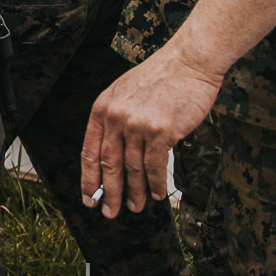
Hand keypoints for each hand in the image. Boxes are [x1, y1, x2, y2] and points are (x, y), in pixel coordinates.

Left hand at [79, 45, 221, 215]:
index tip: (88, 196)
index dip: (88, 178)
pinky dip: (156, 184)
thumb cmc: (159, 78)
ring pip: (132, 169)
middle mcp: (115, 118)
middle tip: (109, 212)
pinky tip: (158, 194)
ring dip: (135, 192)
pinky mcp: (161, 132)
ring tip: (136, 207)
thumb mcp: (123, 93)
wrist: (187, 63)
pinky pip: (155, 166)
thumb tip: (113, 152)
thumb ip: (115, 120)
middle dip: (108, 193)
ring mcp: (137, 125)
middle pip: (108, 165)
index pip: (89, 151)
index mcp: (102, 109)